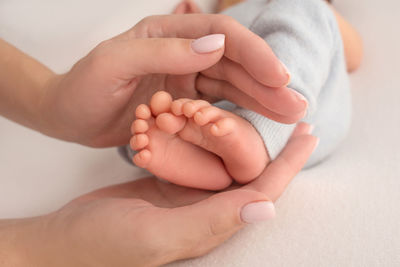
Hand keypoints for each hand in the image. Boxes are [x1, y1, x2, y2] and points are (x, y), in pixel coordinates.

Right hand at [1, 123, 316, 266]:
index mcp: (213, 224)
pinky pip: (196, 156)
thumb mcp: (159, 235)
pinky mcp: (168, 184)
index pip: (264, 190)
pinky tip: (210, 118)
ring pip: (224, 160)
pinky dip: (205, 136)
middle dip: (271, 144)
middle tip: (287, 114)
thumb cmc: (108, 245)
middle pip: (250, 173)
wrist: (67, 240)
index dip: (289, 163)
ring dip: (238, 134)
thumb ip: (211, 223)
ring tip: (254, 107)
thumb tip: (267, 208)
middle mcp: (207, 210)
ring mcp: (187, 196)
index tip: (308, 133)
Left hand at [39, 14, 306, 146]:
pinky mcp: (185, 101)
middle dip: (268, 83)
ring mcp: (186, 77)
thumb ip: (163, 51)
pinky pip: (220, 104)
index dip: (253, 53)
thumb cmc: (83, 87)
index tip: (279, 77)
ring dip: (262, 99)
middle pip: (235, 62)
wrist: (68, 115)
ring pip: (233, 85)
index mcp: (167, 31)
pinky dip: (242, 113)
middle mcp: (182, 51)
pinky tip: (263, 122)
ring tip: (291, 115)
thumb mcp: (115, 63)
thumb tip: (216, 44)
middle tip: (297, 104)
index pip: (221, 35)